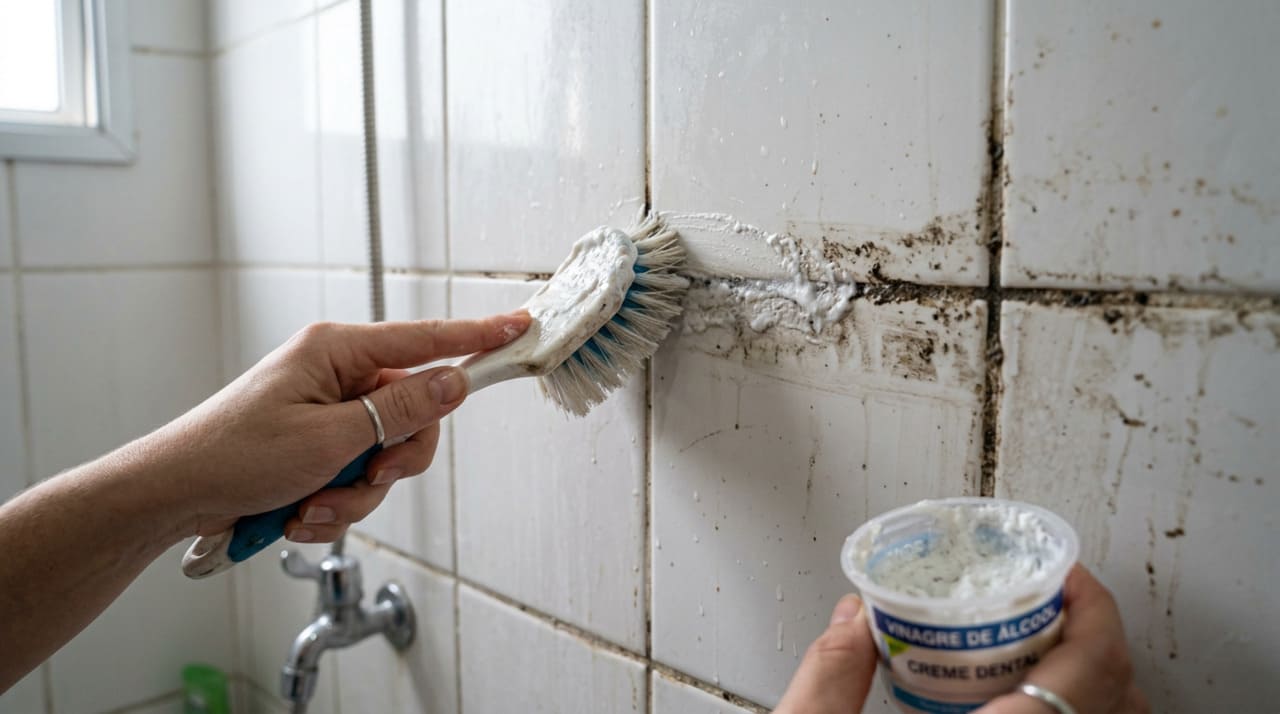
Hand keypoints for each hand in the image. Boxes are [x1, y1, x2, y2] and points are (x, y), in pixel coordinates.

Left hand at [155, 311, 530, 541]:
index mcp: (337, 352)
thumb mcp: (327, 438)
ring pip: (386, 454)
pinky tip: (300, 513)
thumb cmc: (233, 454)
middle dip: (392, 461)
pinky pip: (358, 476)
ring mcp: (330, 413)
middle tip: (366, 479)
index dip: (476, 338)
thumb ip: (398, 412)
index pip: (425, 339)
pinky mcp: (321, 446)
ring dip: (356, 493)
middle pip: (413, 414)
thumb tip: (452, 384)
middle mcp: (338, 376)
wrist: (174, 495)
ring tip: (313, 507)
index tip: (517, 329)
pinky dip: (336, 503)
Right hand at [774, 565, 1145, 713]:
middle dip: (1095, 635)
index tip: (1068, 571)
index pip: (1091, 667)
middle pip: (1117, 696)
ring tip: (1045, 643)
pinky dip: (1077, 709)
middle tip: (1057, 597)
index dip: (1093, 608)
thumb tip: (850, 620)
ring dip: (1092, 676)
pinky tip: (1026, 699)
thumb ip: (826, 682)